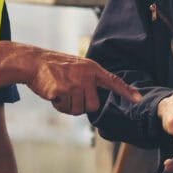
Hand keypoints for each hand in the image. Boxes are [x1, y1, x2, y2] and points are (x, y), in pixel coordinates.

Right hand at [25, 49, 141, 114]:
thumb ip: (89, 81)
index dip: (126, 91)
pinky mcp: (62, 91)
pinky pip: (64, 109)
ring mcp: (74, 84)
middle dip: (82, 105)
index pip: (113, 81)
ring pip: (78, 110)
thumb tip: (95, 102)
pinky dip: (58, 105)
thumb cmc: (55, 68)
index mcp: (92, 69)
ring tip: (60, 91)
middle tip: (70, 95)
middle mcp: (86, 76)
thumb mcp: (77, 68)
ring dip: (68, 106)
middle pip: (93, 106)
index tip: (138, 99)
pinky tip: (53, 93)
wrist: (34, 62)